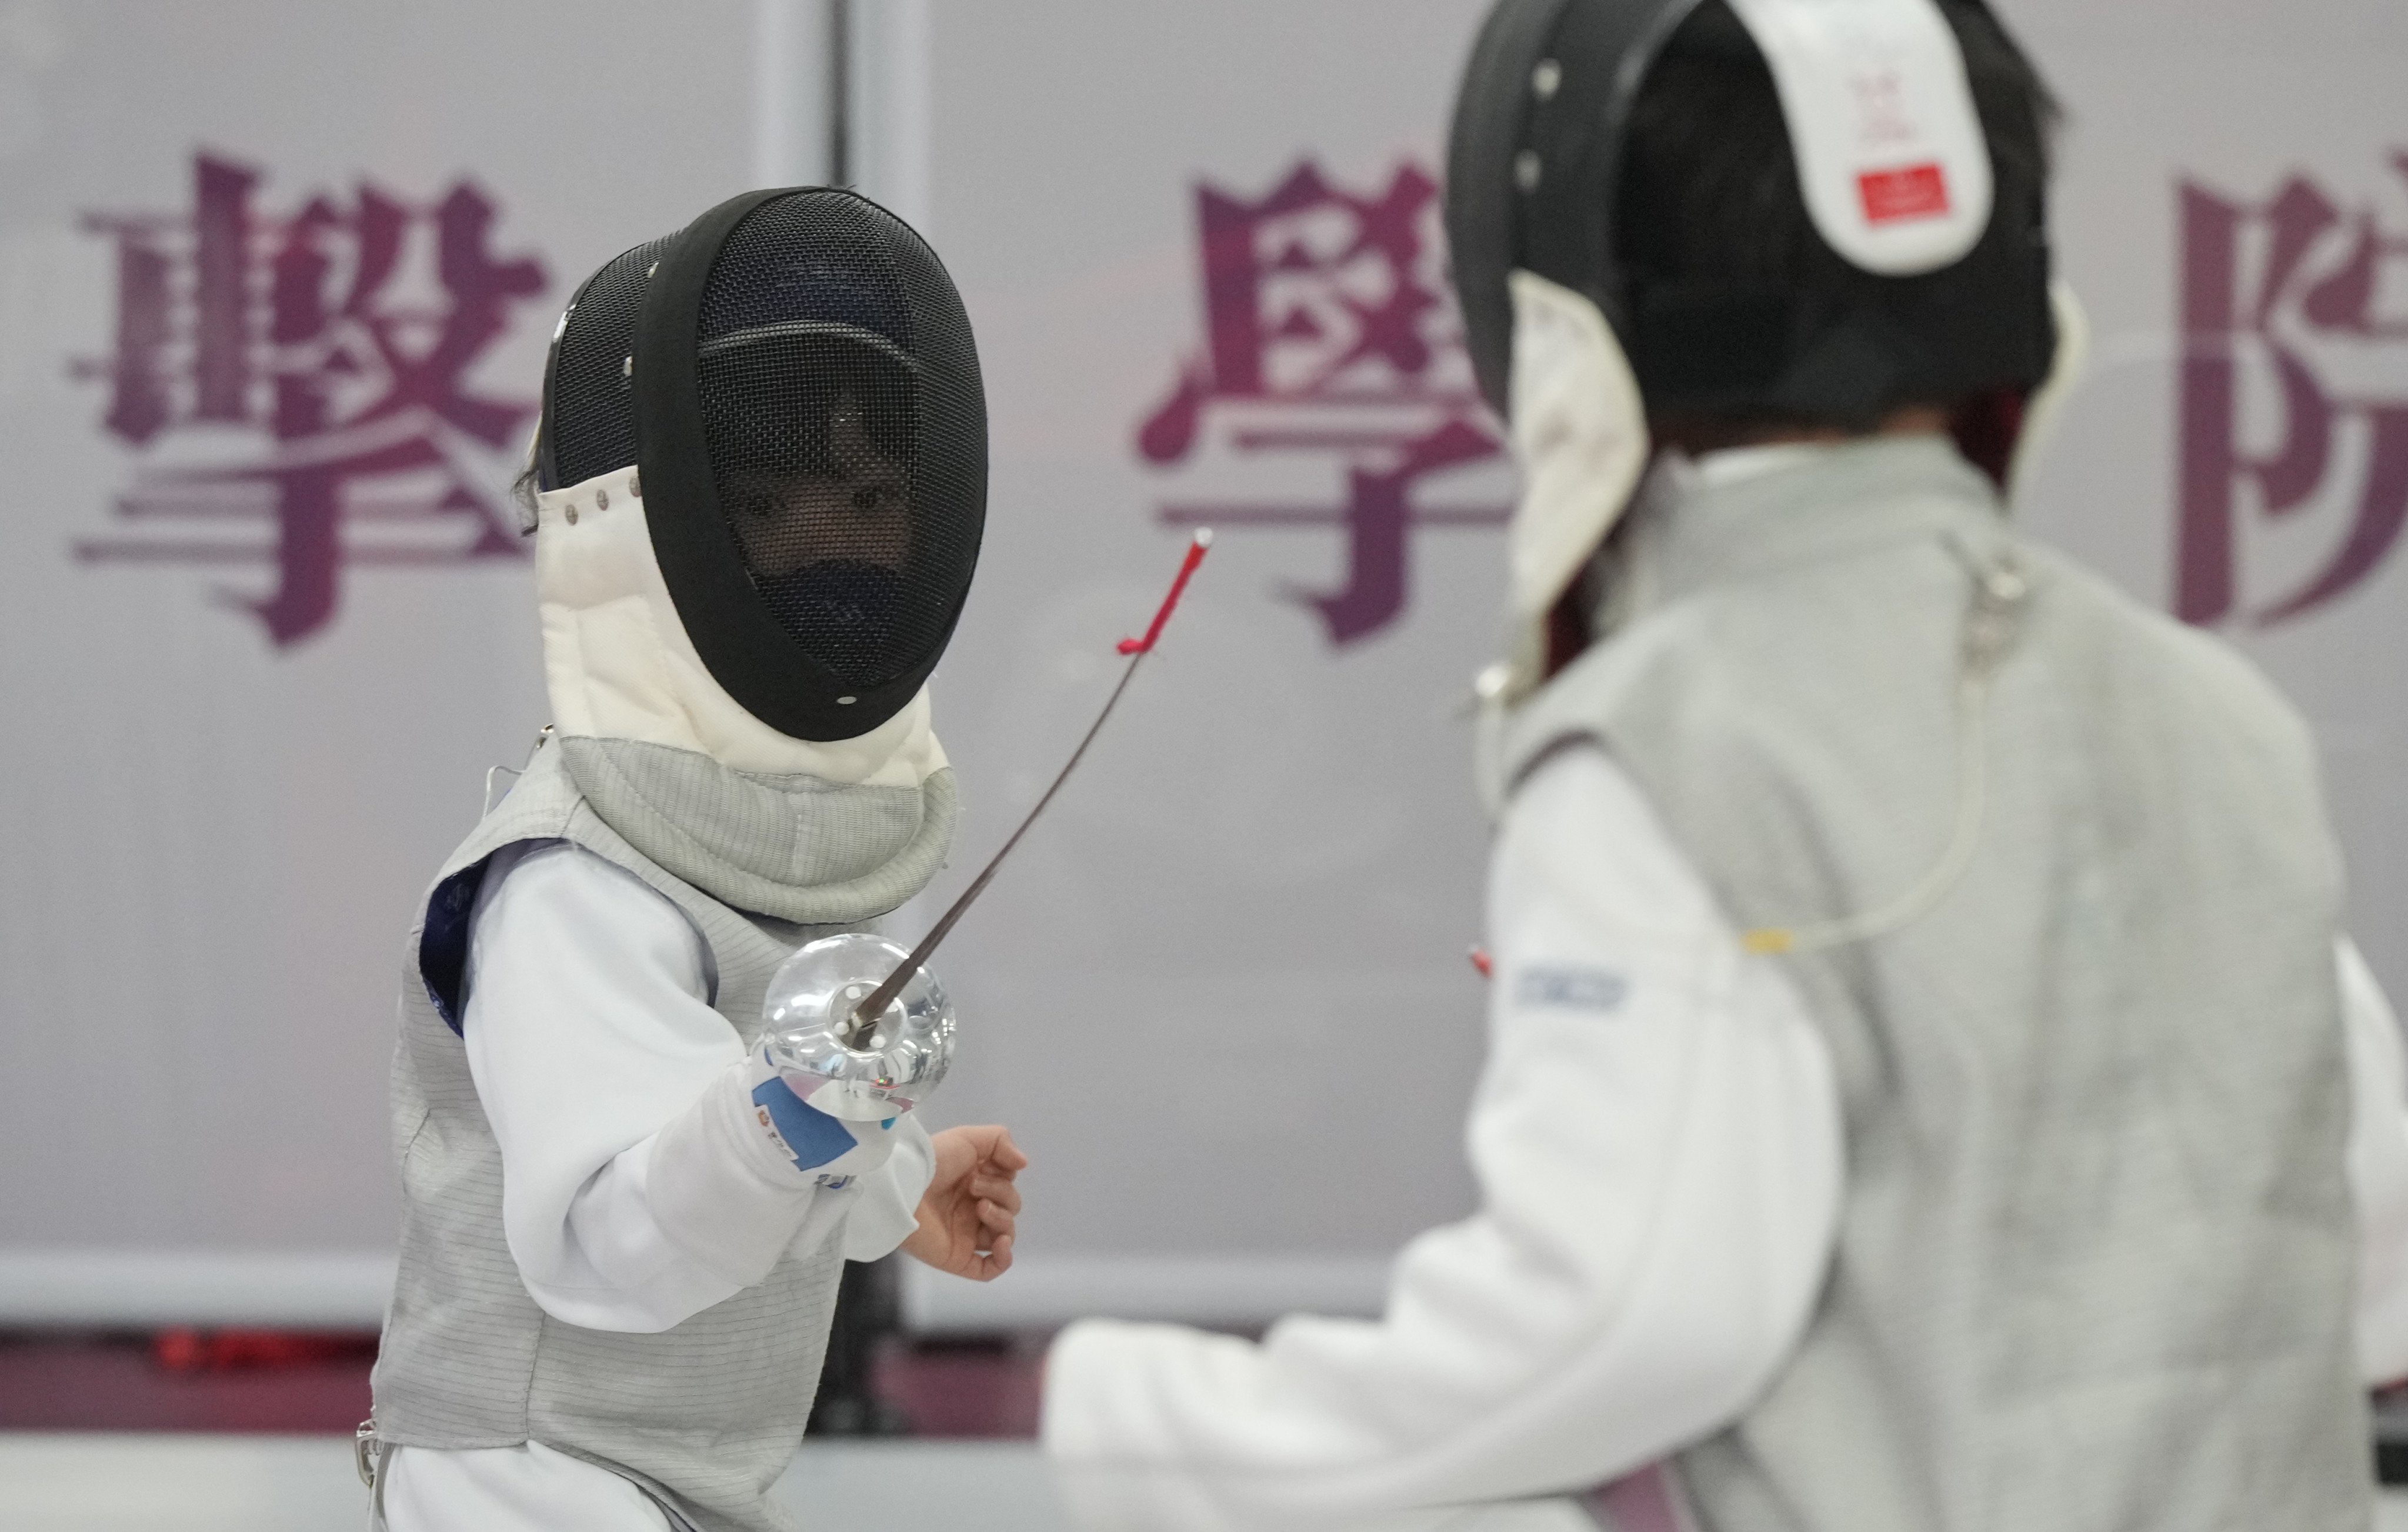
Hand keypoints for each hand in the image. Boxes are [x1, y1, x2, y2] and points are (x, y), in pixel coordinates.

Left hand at [902, 1125, 1025, 1281]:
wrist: (903, 1187)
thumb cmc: (934, 1161)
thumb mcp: (969, 1138)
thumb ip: (1001, 1142)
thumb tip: (1024, 1164)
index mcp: (974, 1183)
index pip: (1007, 1184)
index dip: (1004, 1176)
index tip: (988, 1166)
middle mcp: (972, 1209)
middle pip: (1010, 1208)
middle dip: (1000, 1193)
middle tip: (973, 1187)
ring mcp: (966, 1235)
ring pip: (1004, 1235)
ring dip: (1002, 1219)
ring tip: (980, 1208)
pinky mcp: (958, 1257)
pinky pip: (989, 1269)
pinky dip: (1003, 1259)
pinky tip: (1001, 1243)